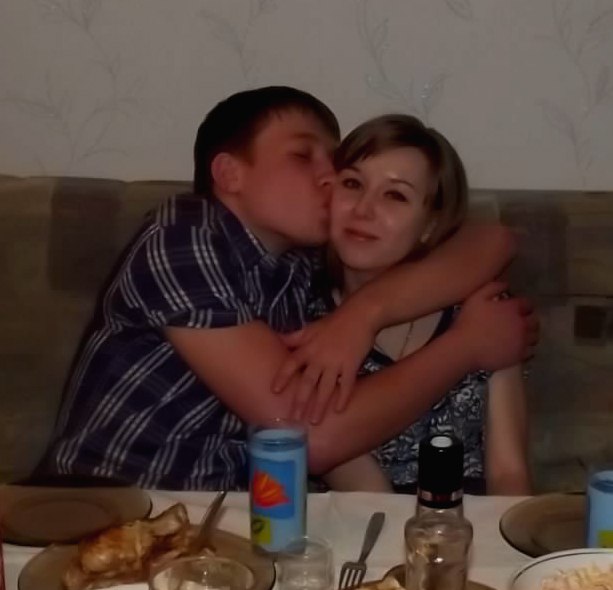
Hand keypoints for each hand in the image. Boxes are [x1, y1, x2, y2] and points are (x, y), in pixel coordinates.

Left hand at [272, 307, 376, 423]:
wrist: (359, 314)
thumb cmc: (333, 322)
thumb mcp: (310, 328)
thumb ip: (293, 337)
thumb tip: (275, 339)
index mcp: (308, 348)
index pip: (291, 364)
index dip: (282, 377)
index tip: (274, 391)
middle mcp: (319, 357)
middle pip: (307, 381)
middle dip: (300, 401)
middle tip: (294, 419)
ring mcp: (336, 362)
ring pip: (325, 387)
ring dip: (319, 405)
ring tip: (314, 421)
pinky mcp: (352, 365)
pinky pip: (347, 384)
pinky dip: (343, 397)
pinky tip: (339, 410)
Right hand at [452, 282, 538, 370]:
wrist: (464, 348)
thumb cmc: (468, 321)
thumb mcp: (476, 297)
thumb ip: (493, 287)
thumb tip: (507, 285)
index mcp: (513, 309)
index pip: (528, 303)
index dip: (522, 304)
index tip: (514, 307)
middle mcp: (522, 324)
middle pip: (535, 320)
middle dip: (528, 319)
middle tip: (517, 321)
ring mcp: (522, 341)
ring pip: (535, 336)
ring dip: (529, 333)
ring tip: (519, 335)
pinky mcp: (519, 356)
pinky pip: (530, 351)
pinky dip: (526, 348)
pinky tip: (517, 347)